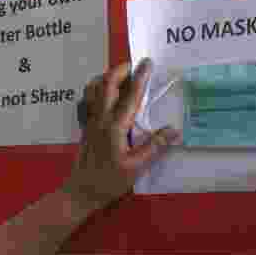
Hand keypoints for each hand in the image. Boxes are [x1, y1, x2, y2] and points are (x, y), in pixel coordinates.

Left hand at [62, 59, 181, 211]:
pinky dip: (98, 90)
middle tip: (135, 65)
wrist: (81, 192)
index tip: (147, 62)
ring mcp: (91, 121)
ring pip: (93, 89)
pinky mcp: (86, 126)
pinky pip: (89, 100)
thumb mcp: (135, 167)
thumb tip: (174, 131)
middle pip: (107, 84)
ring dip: (107, 78)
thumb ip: (154, 147)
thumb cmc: (109, 181)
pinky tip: (108, 96)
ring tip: (122, 77)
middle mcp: (101, 118)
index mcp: (115, 126)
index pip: (130, 96)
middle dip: (121, 70)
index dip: (140, 77)